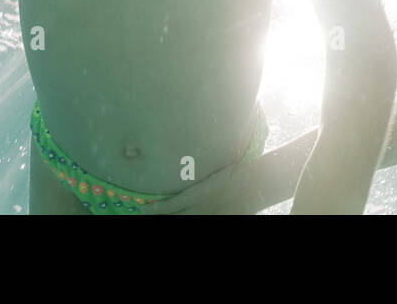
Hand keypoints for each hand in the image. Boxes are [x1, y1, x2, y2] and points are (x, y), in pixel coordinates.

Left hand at [136, 157, 267, 214]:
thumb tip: (180, 178)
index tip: (142, 209)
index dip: (154, 209)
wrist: (254, 183)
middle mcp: (199, 210)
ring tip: (161, 217)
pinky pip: (201, 224)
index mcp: (196, 195)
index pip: (169, 206)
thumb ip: (195, 180)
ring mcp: (209, 217)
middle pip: (174, 218)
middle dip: (160, 216)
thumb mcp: (210, 173)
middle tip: (146, 214)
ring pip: (186, 223)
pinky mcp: (221, 220)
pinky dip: (188, 218)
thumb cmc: (233, 172)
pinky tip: (183, 216)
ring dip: (172, 220)